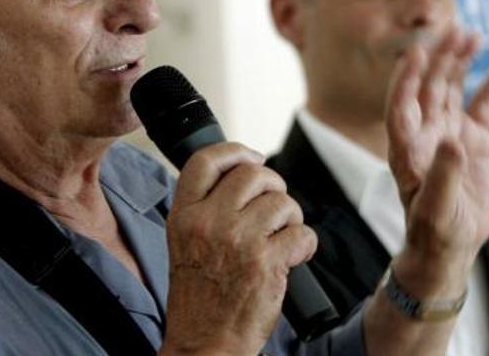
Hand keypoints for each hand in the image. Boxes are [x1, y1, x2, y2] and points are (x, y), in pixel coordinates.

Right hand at [160, 143, 315, 355]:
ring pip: (282, 202)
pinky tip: (294, 257)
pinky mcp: (267, 262)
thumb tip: (245, 174)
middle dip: (273, 186)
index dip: (235, 151)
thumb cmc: (199, 298)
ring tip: (282, 237)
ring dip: (290, 218)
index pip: (206, 160)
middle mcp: (208, 223)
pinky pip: (302, 233)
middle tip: (274, 208)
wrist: (205, 344)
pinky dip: (305, 244)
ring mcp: (238, 241)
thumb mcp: (184, 243)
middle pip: (253, 174)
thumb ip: (206, 208)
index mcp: (183, 216)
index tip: (252, 157)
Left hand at [386, 27, 488, 263]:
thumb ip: (443, 175)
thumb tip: (453, 140)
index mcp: (406, 148)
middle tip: (455, 31)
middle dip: (439, 59)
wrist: (451, 244)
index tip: (416, 54)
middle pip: (428, 87)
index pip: (400, 105)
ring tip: (474, 36)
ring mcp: (449, 132)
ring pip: (453, 88)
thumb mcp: (437, 209)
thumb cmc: (435, 230)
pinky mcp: (473, 140)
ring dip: (461, 62)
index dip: (405, 80)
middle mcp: (425, 133)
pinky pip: (483, 106)